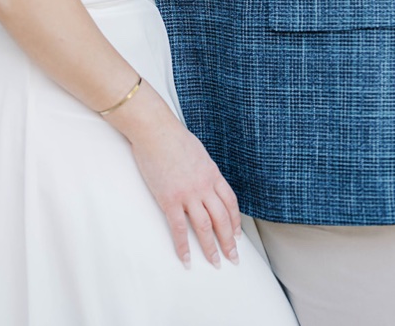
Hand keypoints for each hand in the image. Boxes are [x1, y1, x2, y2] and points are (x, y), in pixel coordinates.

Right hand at [119, 89, 241, 267]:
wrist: (157, 131)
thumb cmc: (174, 139)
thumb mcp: (198, 154)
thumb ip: (203, 170)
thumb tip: (204, 179)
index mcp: (213, 174)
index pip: (230, 203)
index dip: (235, 221)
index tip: (237, 236)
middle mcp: (205, 186)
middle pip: (222, 218)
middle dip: (229, 241)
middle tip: (233, 258)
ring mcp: (188, 194)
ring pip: (205, 226)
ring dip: (211, 248)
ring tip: (215, 263)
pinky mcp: (170, 199)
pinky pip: (179, 228)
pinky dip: (183, 246)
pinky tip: (186, 259)